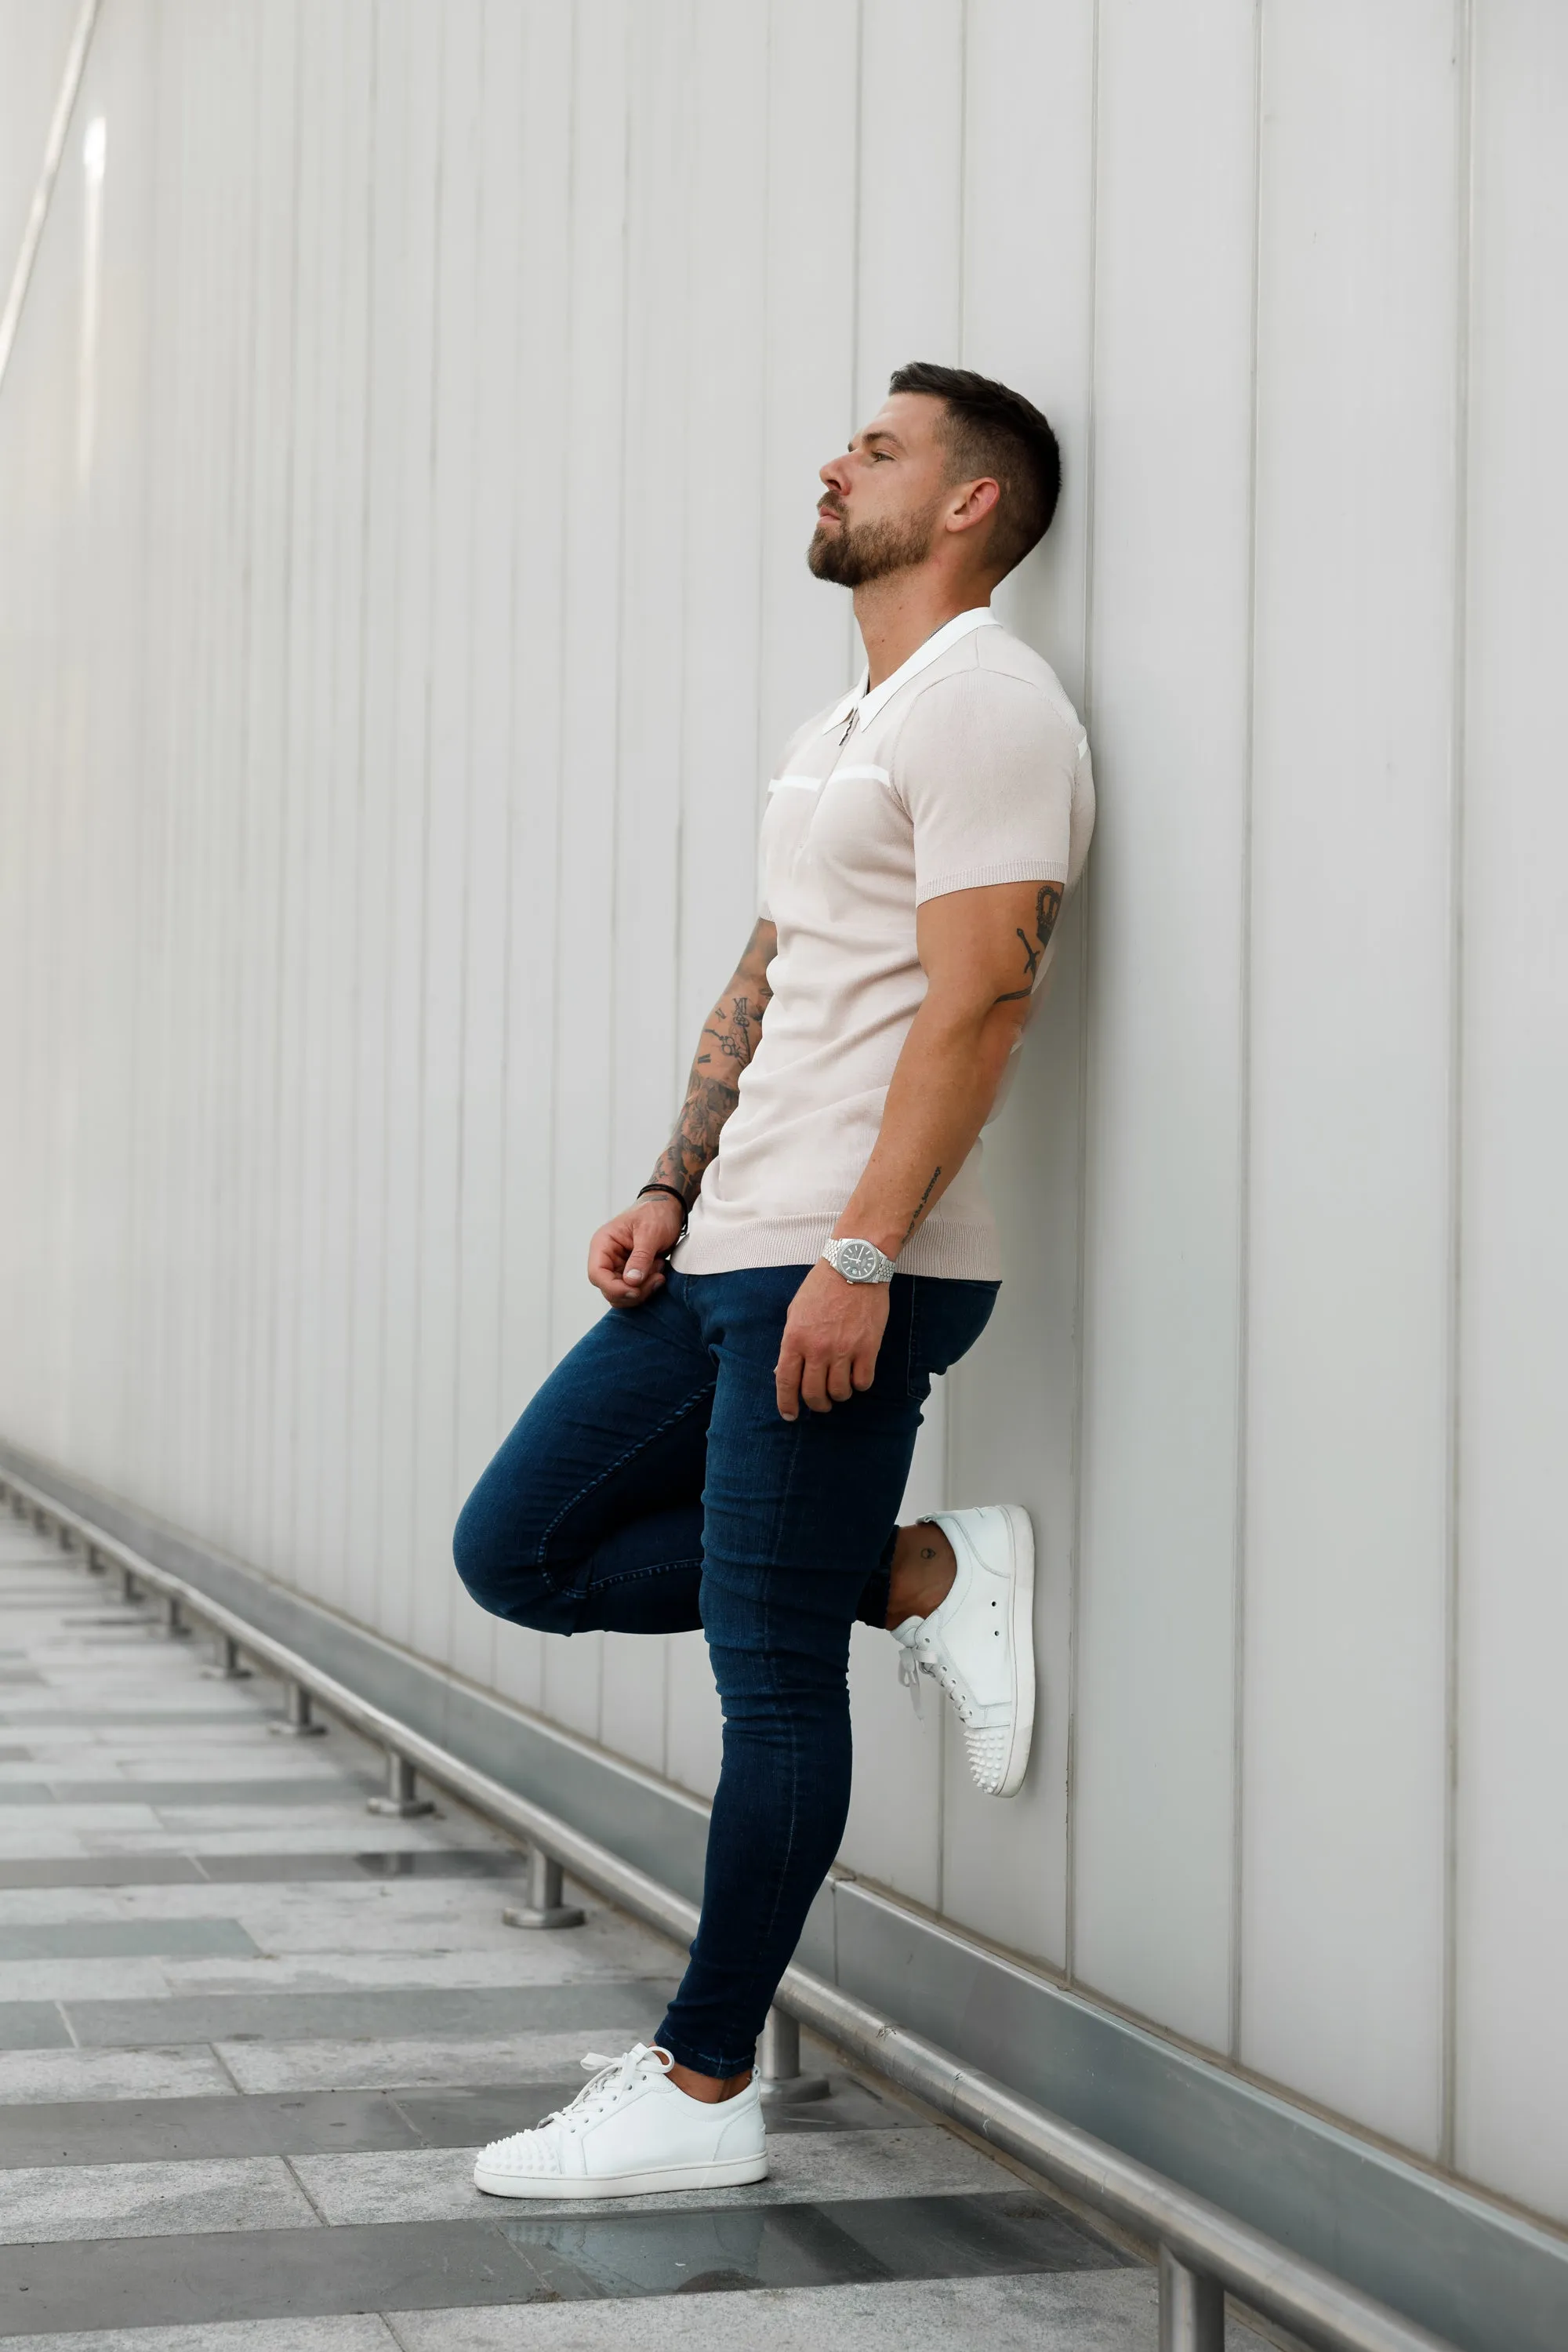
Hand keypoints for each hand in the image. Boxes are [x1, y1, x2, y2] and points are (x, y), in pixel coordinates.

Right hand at [588, 1194, 685, 1306]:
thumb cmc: (656, 1213)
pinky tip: (659, 1274)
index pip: (597, 1274)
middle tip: (657, 1277)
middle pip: (610, 1289)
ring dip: (643, 1290)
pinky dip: (648, 1288)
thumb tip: (631, 1281)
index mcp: (603, 1244)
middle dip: (634, 1290)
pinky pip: (635, 1291)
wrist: (669, 1209)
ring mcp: (619, 1267)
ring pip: (623, 1294)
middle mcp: (607, 1258)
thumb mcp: (650, 1232)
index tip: (636, 1290)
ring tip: (659, 1270)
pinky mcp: (631, 1273)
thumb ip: (641, 1257)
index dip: (614, 1288)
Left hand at [775, 1262, 889, 1419]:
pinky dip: (860, 1384)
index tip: (790, 1415)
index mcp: (794, 1338)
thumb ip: (791, 1343)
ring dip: (839, 1395)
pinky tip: (858, 1376)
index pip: (786, 1382)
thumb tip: (783, 1371)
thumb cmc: (823, 1286)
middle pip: (814, 1394)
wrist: (854, 1266)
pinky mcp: (867, 1348)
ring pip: (840, 1392)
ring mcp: (844, 1350)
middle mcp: (817, 1348)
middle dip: (817, 1405)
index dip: (787, 1404)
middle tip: (821, 1404)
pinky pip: (863, 1382)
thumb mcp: (795, 1312)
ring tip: (841, 1387)